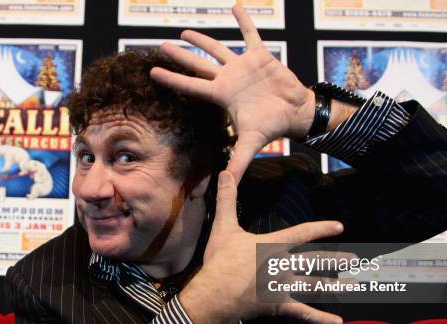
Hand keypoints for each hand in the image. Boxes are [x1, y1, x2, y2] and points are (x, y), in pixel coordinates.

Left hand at [151, 5, 315, 182]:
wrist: (294, 113)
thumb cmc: (272, 126)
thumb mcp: (252, 143)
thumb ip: (239, 161)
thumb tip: (228, 184)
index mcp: (221, 95)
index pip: (191, 86)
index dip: (171, 79)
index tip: (152, 72)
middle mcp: (227, 79)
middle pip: (197, 65)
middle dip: (179, 56)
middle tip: (160, 46)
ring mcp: (242, 66)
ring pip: (217, 49)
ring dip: (201, 40)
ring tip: (184, 33)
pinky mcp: (260, 55)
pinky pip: (250, 33)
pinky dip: (244, 20)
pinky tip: (235, 6)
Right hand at [178, 171, 344, 323]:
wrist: (217, 292)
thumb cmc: (220, 260)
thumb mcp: (224, 226)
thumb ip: (227, 199)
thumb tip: (225, 172)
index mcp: (273, 245)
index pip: (302, 234)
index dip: (322, 229)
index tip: (339, 226)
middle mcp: (284, 265)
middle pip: (315, 262)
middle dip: (336, 260)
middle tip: (355, 260)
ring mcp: (284, 287)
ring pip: (315, 286)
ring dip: (335, 285)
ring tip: (353, 284)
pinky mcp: (280, 306)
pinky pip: (304, 313)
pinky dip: (321, 319)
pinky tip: (338, 322)